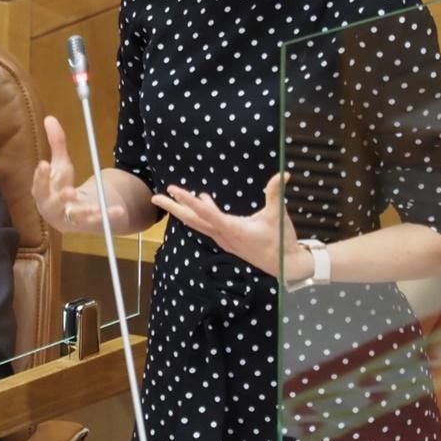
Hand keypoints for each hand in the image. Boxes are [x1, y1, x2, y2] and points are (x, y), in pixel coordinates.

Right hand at [31, 116, 126, 231]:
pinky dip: (109, 216)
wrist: (66, 215)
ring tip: (96, 207)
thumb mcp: (60, 165)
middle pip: (53, 204)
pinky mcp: (84, 224)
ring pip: (76, 216)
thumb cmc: (59, 187)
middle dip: (61, 198)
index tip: (44, 164)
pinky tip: (120, 211)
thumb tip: (49, 118)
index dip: (41, 176)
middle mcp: (52, 208)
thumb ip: (56, 144)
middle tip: (70, 191)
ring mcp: (68, 218)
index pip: (39, 184)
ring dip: (86, 212)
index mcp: (43, 192)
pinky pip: (97, 221)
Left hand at [150, 173, 310, 280]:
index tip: (172, 190)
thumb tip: (283, 175)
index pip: (205, 213)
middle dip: (173, 208)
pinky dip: (201, 213)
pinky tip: (204, 199)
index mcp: (232, 229)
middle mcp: (223, 235)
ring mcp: (225, 239)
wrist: (285, 266)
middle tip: (155, 198)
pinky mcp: (229, 240)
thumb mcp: (278, 216)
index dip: (188, 200)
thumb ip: (275, 194)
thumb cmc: (280, 242)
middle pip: (192, 220)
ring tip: (172, 196)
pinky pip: (208, 225)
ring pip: (199, 223)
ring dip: (185, 210)